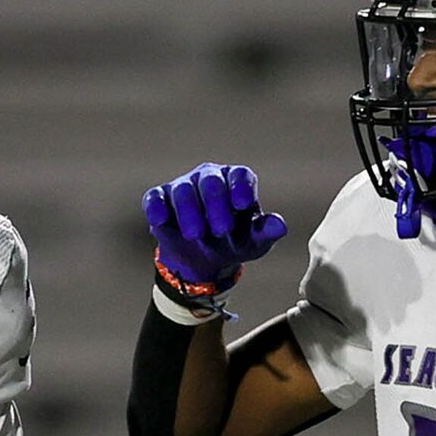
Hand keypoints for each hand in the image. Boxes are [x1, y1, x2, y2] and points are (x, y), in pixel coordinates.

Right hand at [141, 162, 285, 289]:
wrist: (202, 260)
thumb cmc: (233, 243)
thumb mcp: (253, 243)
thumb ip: (265, 232)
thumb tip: (280, 226)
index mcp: (236, 182)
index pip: (240, 175)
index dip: (240, 187)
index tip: (242, 205)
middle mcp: (210, 178)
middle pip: (211, 180)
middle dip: (215, 204)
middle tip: (221, 230)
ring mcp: (184, 186)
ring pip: (183, 189)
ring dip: (189, 212)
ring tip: (195, 235)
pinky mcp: (160, 199)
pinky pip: (155, 197)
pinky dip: (156, 207)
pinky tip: (161, 221)